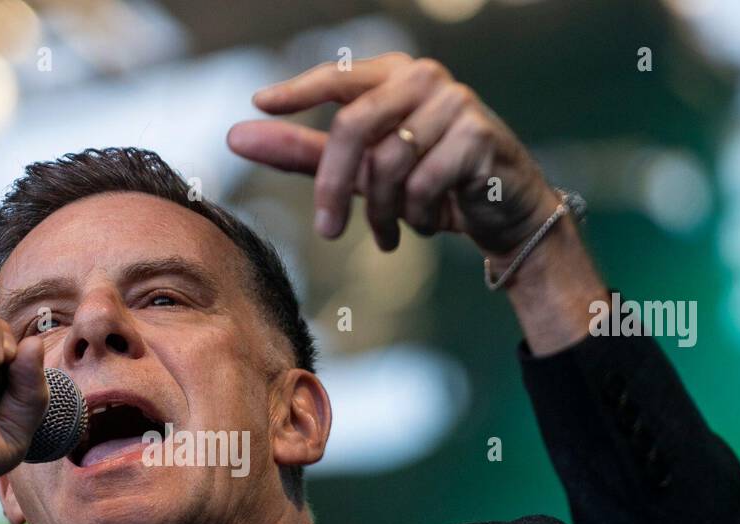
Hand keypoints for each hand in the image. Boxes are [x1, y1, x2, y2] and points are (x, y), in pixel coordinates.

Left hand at [227, 53, 557, 255]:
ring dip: (383, 212)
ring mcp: (455, 104)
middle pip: (353, 127)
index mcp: (393, 77)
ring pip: (388, 164)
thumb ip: (302, 152)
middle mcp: (424, 79)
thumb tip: (236, 136)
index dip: (297, 91)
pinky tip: (428, 222)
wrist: (503, 213)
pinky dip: (416, 216)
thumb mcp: (359, 172)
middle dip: (334, 186)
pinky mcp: (478, 136)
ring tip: (391, 231)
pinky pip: (422, 185)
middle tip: (328, 231)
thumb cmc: (428, 184)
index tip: (259, 103)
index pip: (336, 78)